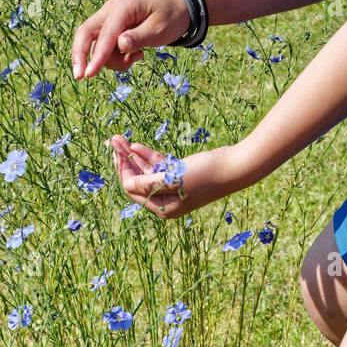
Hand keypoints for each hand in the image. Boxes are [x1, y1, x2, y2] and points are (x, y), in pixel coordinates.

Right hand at [71, 0, 190, 78]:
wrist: (176, 10)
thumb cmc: (169, 18)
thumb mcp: (159, 29)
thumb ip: (139, 37)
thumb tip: (120, 45)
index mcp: (123, 6)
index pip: (105, 33)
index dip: (97, 55)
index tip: (89, 74)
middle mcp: (111, 10)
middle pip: (86, 33)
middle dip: (80, 55)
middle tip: (80, 77)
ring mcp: (109, 19)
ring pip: (96, 45)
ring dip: (111, 61)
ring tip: (136, 58)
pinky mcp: (110, 29)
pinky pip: (104, 48)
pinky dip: (116, 59)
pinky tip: (135, 56)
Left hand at [108, 135, 255, 219]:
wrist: (234, 168)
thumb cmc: (205, 175)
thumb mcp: (173, 179)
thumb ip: (147, 182)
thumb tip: (126, 184)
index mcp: (163, 208)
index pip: (133, 191)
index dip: (122, 171)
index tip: (115, 152)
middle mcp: (166, 201)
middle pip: (137, 181)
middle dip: (124, 161)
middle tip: (112, 141)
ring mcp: (174, 188)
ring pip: (147, 172)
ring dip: (134, 156)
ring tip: (119, 139)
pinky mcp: (181, 176)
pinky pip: (160, 167)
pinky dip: (149, 157)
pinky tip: (137, 146)